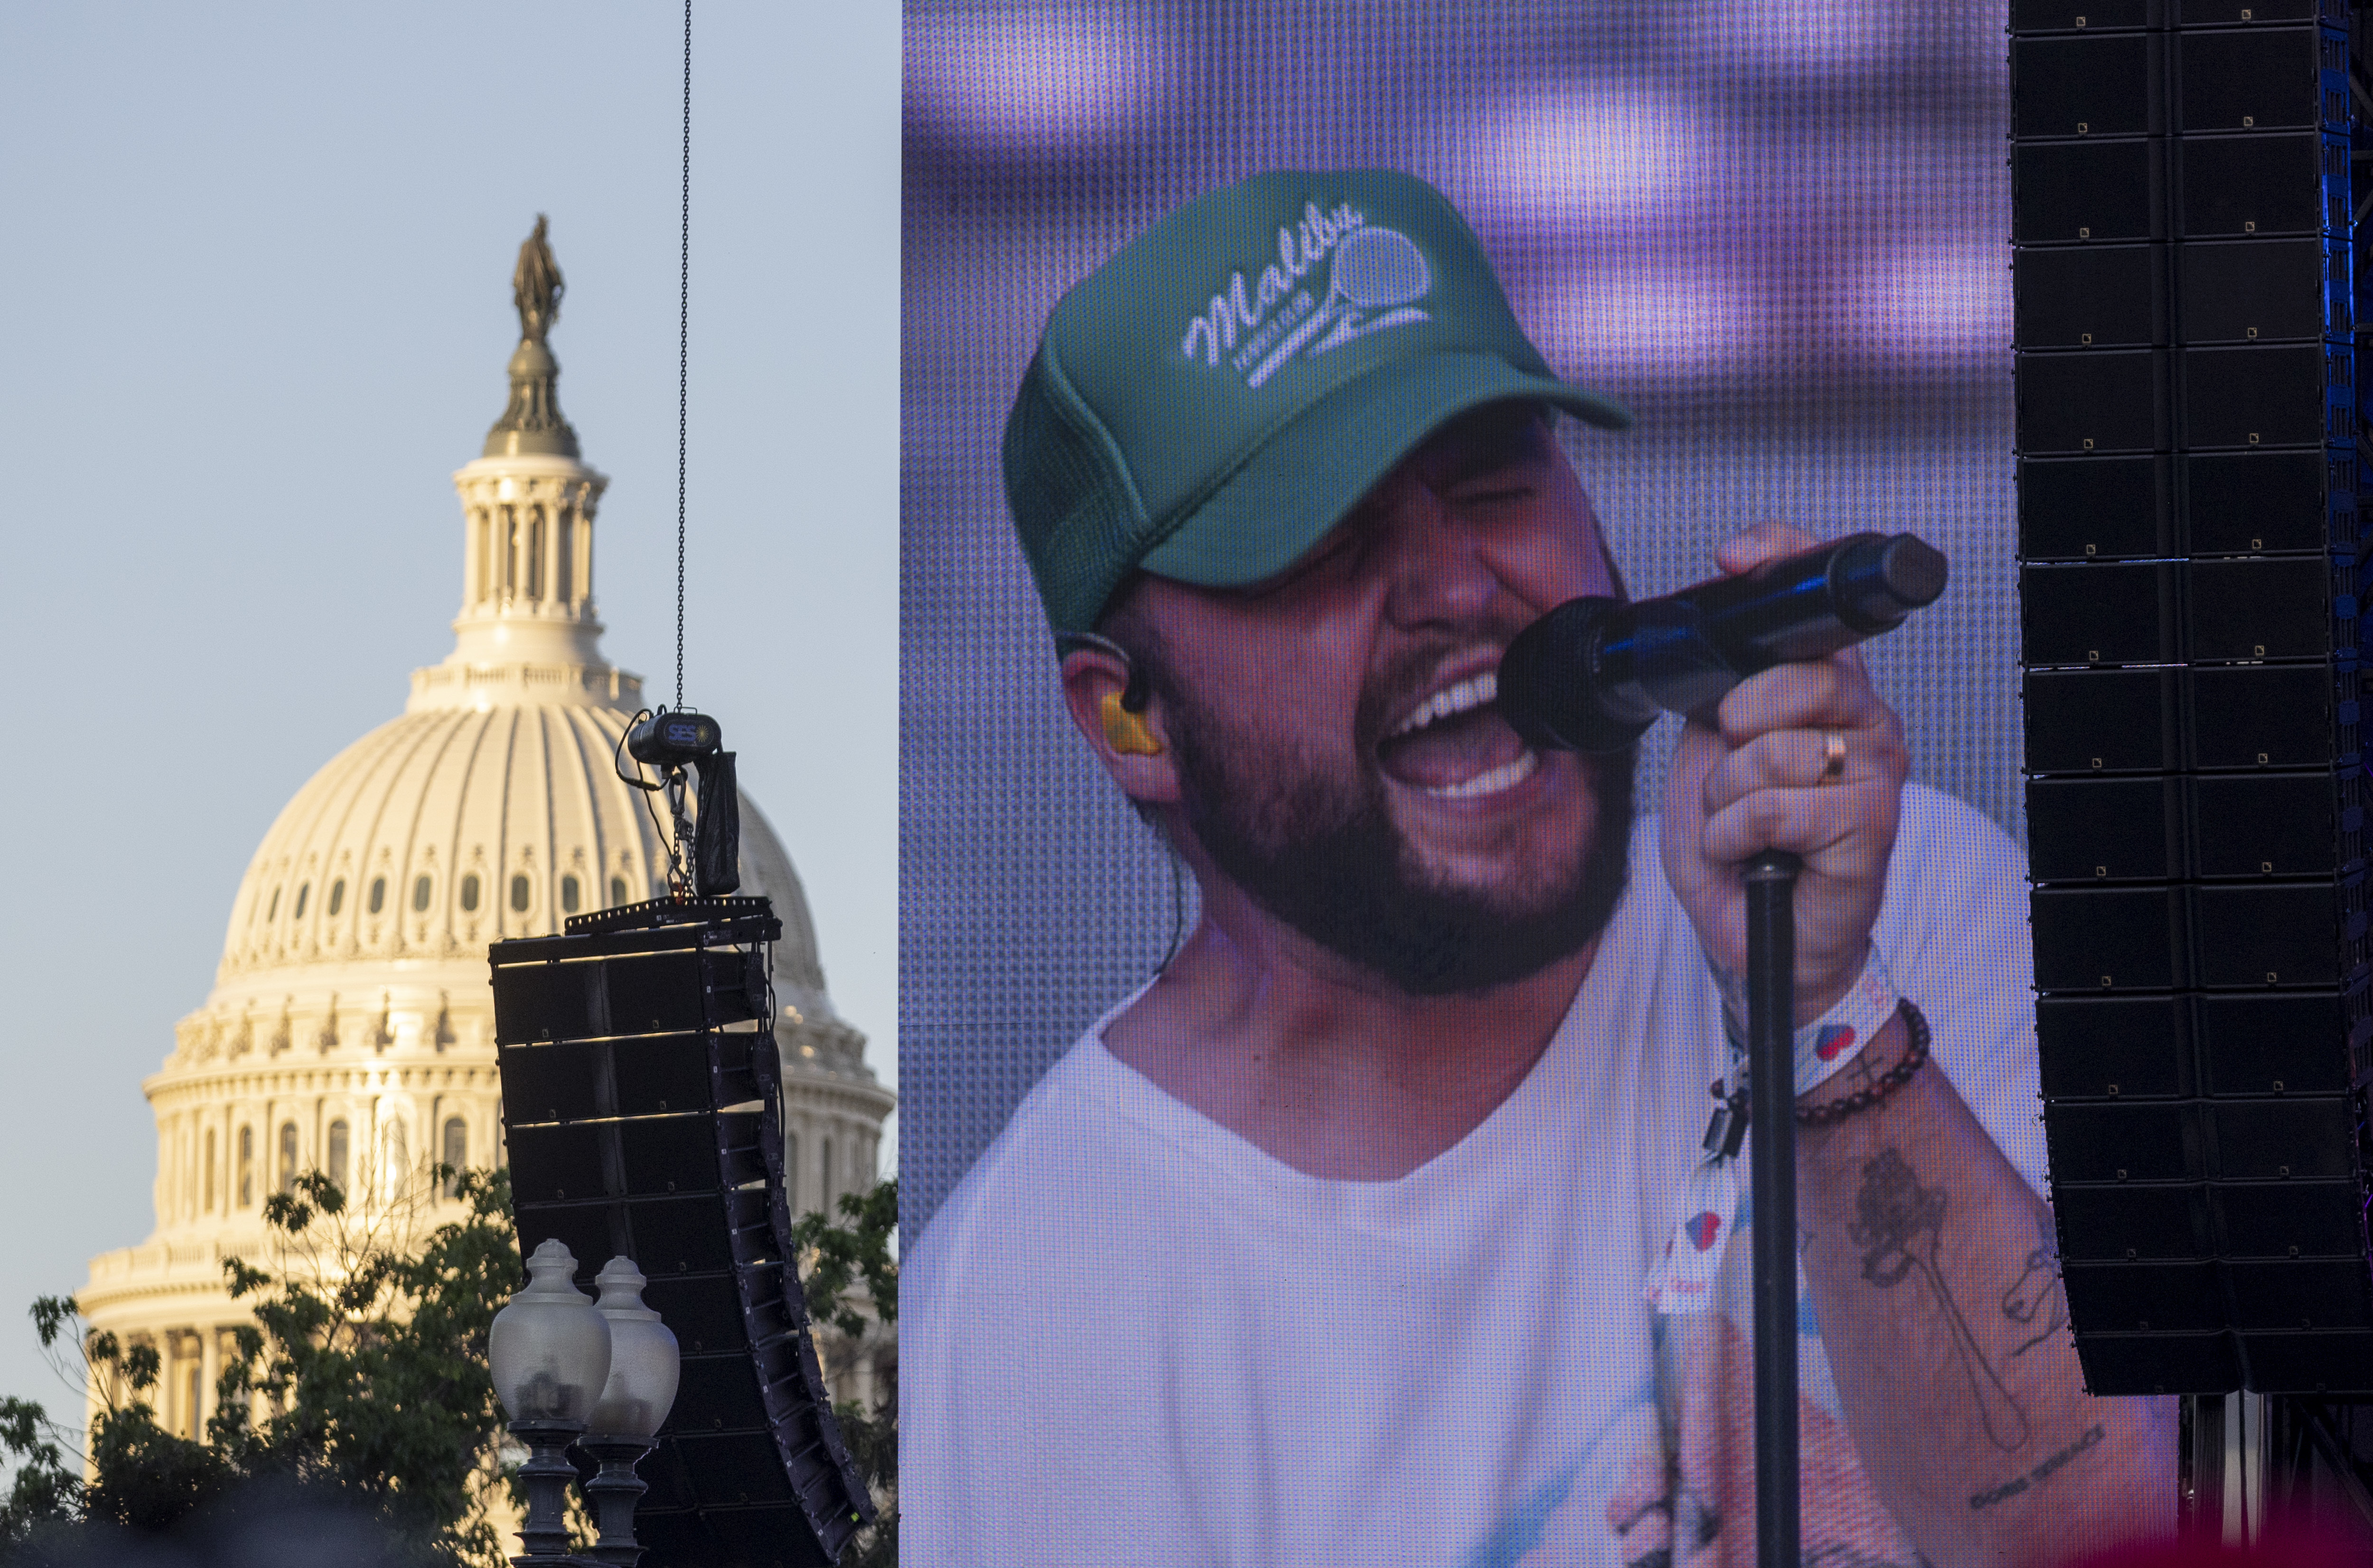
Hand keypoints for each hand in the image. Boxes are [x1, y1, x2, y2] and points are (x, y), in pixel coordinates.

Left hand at [1658, 523, 1909, 1023]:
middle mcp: (1864, 718)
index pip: (1817, 605)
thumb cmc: (1739, 849)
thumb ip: (1717, 698)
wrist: (1754, 934)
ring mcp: (1875, 769)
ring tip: (1742, 826)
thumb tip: (1702, 643)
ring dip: (1729, 800)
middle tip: (1735, 778)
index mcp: (1826, 690)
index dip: (1782, 562)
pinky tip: (1753, 854)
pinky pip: (1773, 807)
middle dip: (1734, 733)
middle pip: (1795, 676)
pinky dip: (1737, 838)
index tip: (1735, 558)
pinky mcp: (1870, 823)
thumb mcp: (1708, 756)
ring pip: (1773, 749)